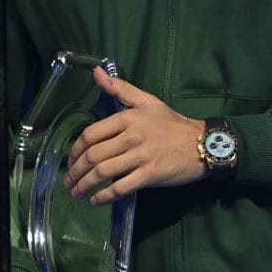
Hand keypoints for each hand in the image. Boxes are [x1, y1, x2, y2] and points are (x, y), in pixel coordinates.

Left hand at [64, 67, 205, 205]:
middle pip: (94, 155)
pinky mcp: (150, 175)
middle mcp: (132, 136)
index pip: (91, 133)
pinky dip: (104, 196)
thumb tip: (96, 71)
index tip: (70, 160)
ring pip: (103, 173)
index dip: (75, 149)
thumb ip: (121, 88)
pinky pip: (120, 188)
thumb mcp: (148, 101)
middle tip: (68, 181)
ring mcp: (141, 156)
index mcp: (128, 118)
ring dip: (85, 185)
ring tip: (77, 193)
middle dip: (76, 171)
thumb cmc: (173, 124)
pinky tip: (96, 201)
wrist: (202, 143)